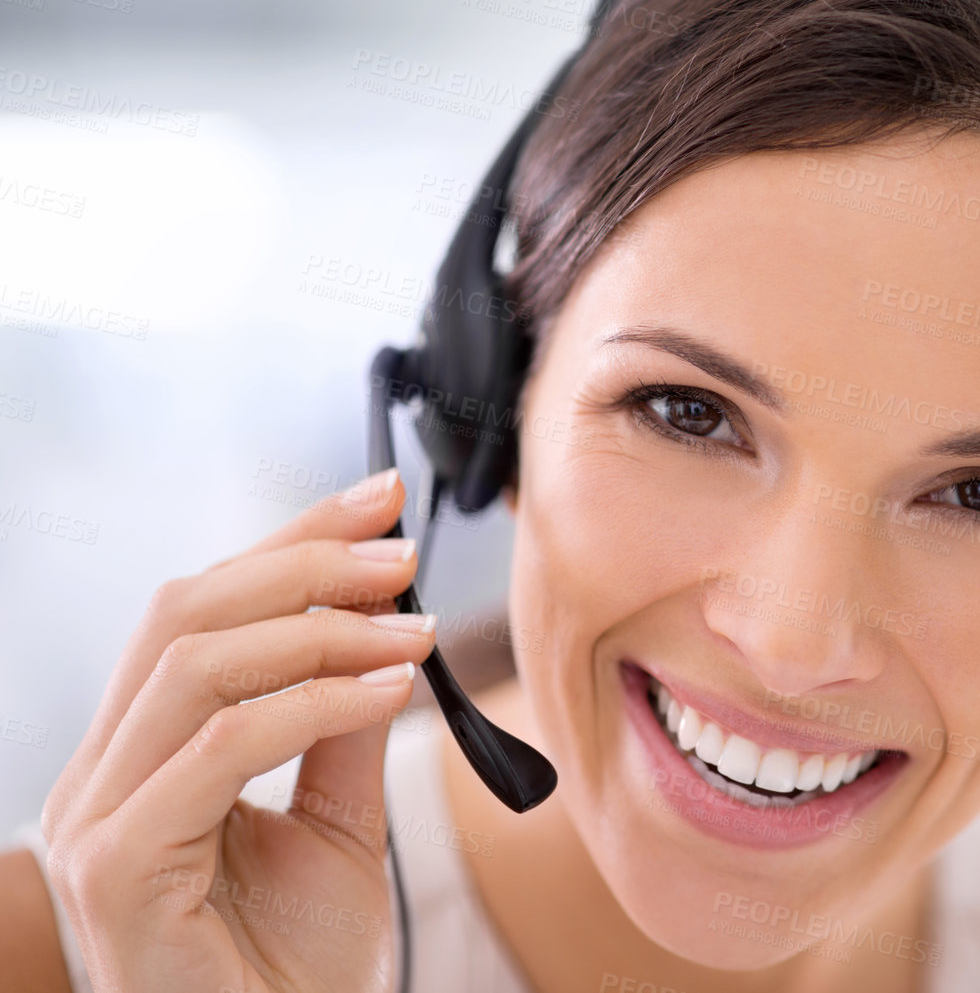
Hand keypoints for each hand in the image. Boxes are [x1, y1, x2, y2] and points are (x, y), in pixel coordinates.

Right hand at [38, 468, 437, 992]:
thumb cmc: (295, 969)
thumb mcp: (336, 824)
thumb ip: (343, 726)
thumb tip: (385, 622)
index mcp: (139, 759)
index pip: (198, 613)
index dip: (288, 543)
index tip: (379, 502)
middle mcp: (100, 781)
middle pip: (184, 615)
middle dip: (304, 563)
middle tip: (404, 552)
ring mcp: (95, 824)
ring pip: (194, 667)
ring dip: (320, 629)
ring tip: (414, 626)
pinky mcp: (116, 870)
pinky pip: (221, 749)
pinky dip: (314, 703)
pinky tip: (390, 690)